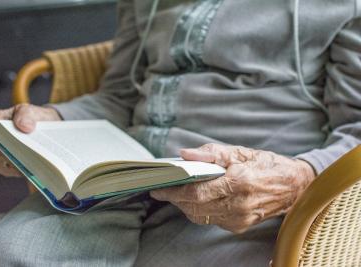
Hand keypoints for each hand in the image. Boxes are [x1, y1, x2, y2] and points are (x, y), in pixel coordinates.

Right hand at [0, 104, 60, 176]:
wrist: (46, 129)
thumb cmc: (35, 118)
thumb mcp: (33, 112)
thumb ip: (27, 115)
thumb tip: (24, 127)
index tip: (11, 136)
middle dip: (2, 149)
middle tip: (17, 154)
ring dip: (6, 162)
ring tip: (21, 164)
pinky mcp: (2, 163)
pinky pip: (1, 169)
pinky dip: (11, 170)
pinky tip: (23, 170)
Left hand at [150, 144, 315, 232]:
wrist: (295, 187)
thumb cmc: (267, 165)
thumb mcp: (241, 151)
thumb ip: (211, 152)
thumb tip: (185, 154)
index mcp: (238, 182)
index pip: (195, 192)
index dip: (173, 191)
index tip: (157, 187)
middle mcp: (238, 205)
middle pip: (194, 206)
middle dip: (175, 198)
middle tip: (163, 188)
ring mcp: (239, 219)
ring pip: (200, 215)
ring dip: (185, 204)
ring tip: (177, 191)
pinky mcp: (239, 226)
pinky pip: (211, 219)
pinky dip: (199, 209)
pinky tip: (198, 198)